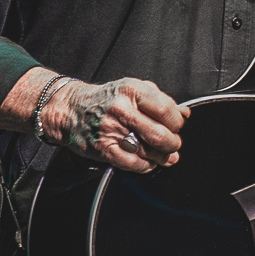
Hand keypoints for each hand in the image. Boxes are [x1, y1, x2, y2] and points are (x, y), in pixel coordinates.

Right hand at [48, 77, 190, 172]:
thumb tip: (184, 113)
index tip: (176, 127)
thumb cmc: (106, 99)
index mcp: (133, 91)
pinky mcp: (103, 148)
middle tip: (173, 144)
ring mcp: (111, 130)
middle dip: (172, 143)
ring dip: (161, 157)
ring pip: (148, 151)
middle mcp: (122, 109)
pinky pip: (131, 163)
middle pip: (160, 134)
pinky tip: (147, 162)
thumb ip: (161, 100)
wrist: (70, 108)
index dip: (177, 123)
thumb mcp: (134, 89)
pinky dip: (145, 166)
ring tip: (164, 156)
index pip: (167, 111)